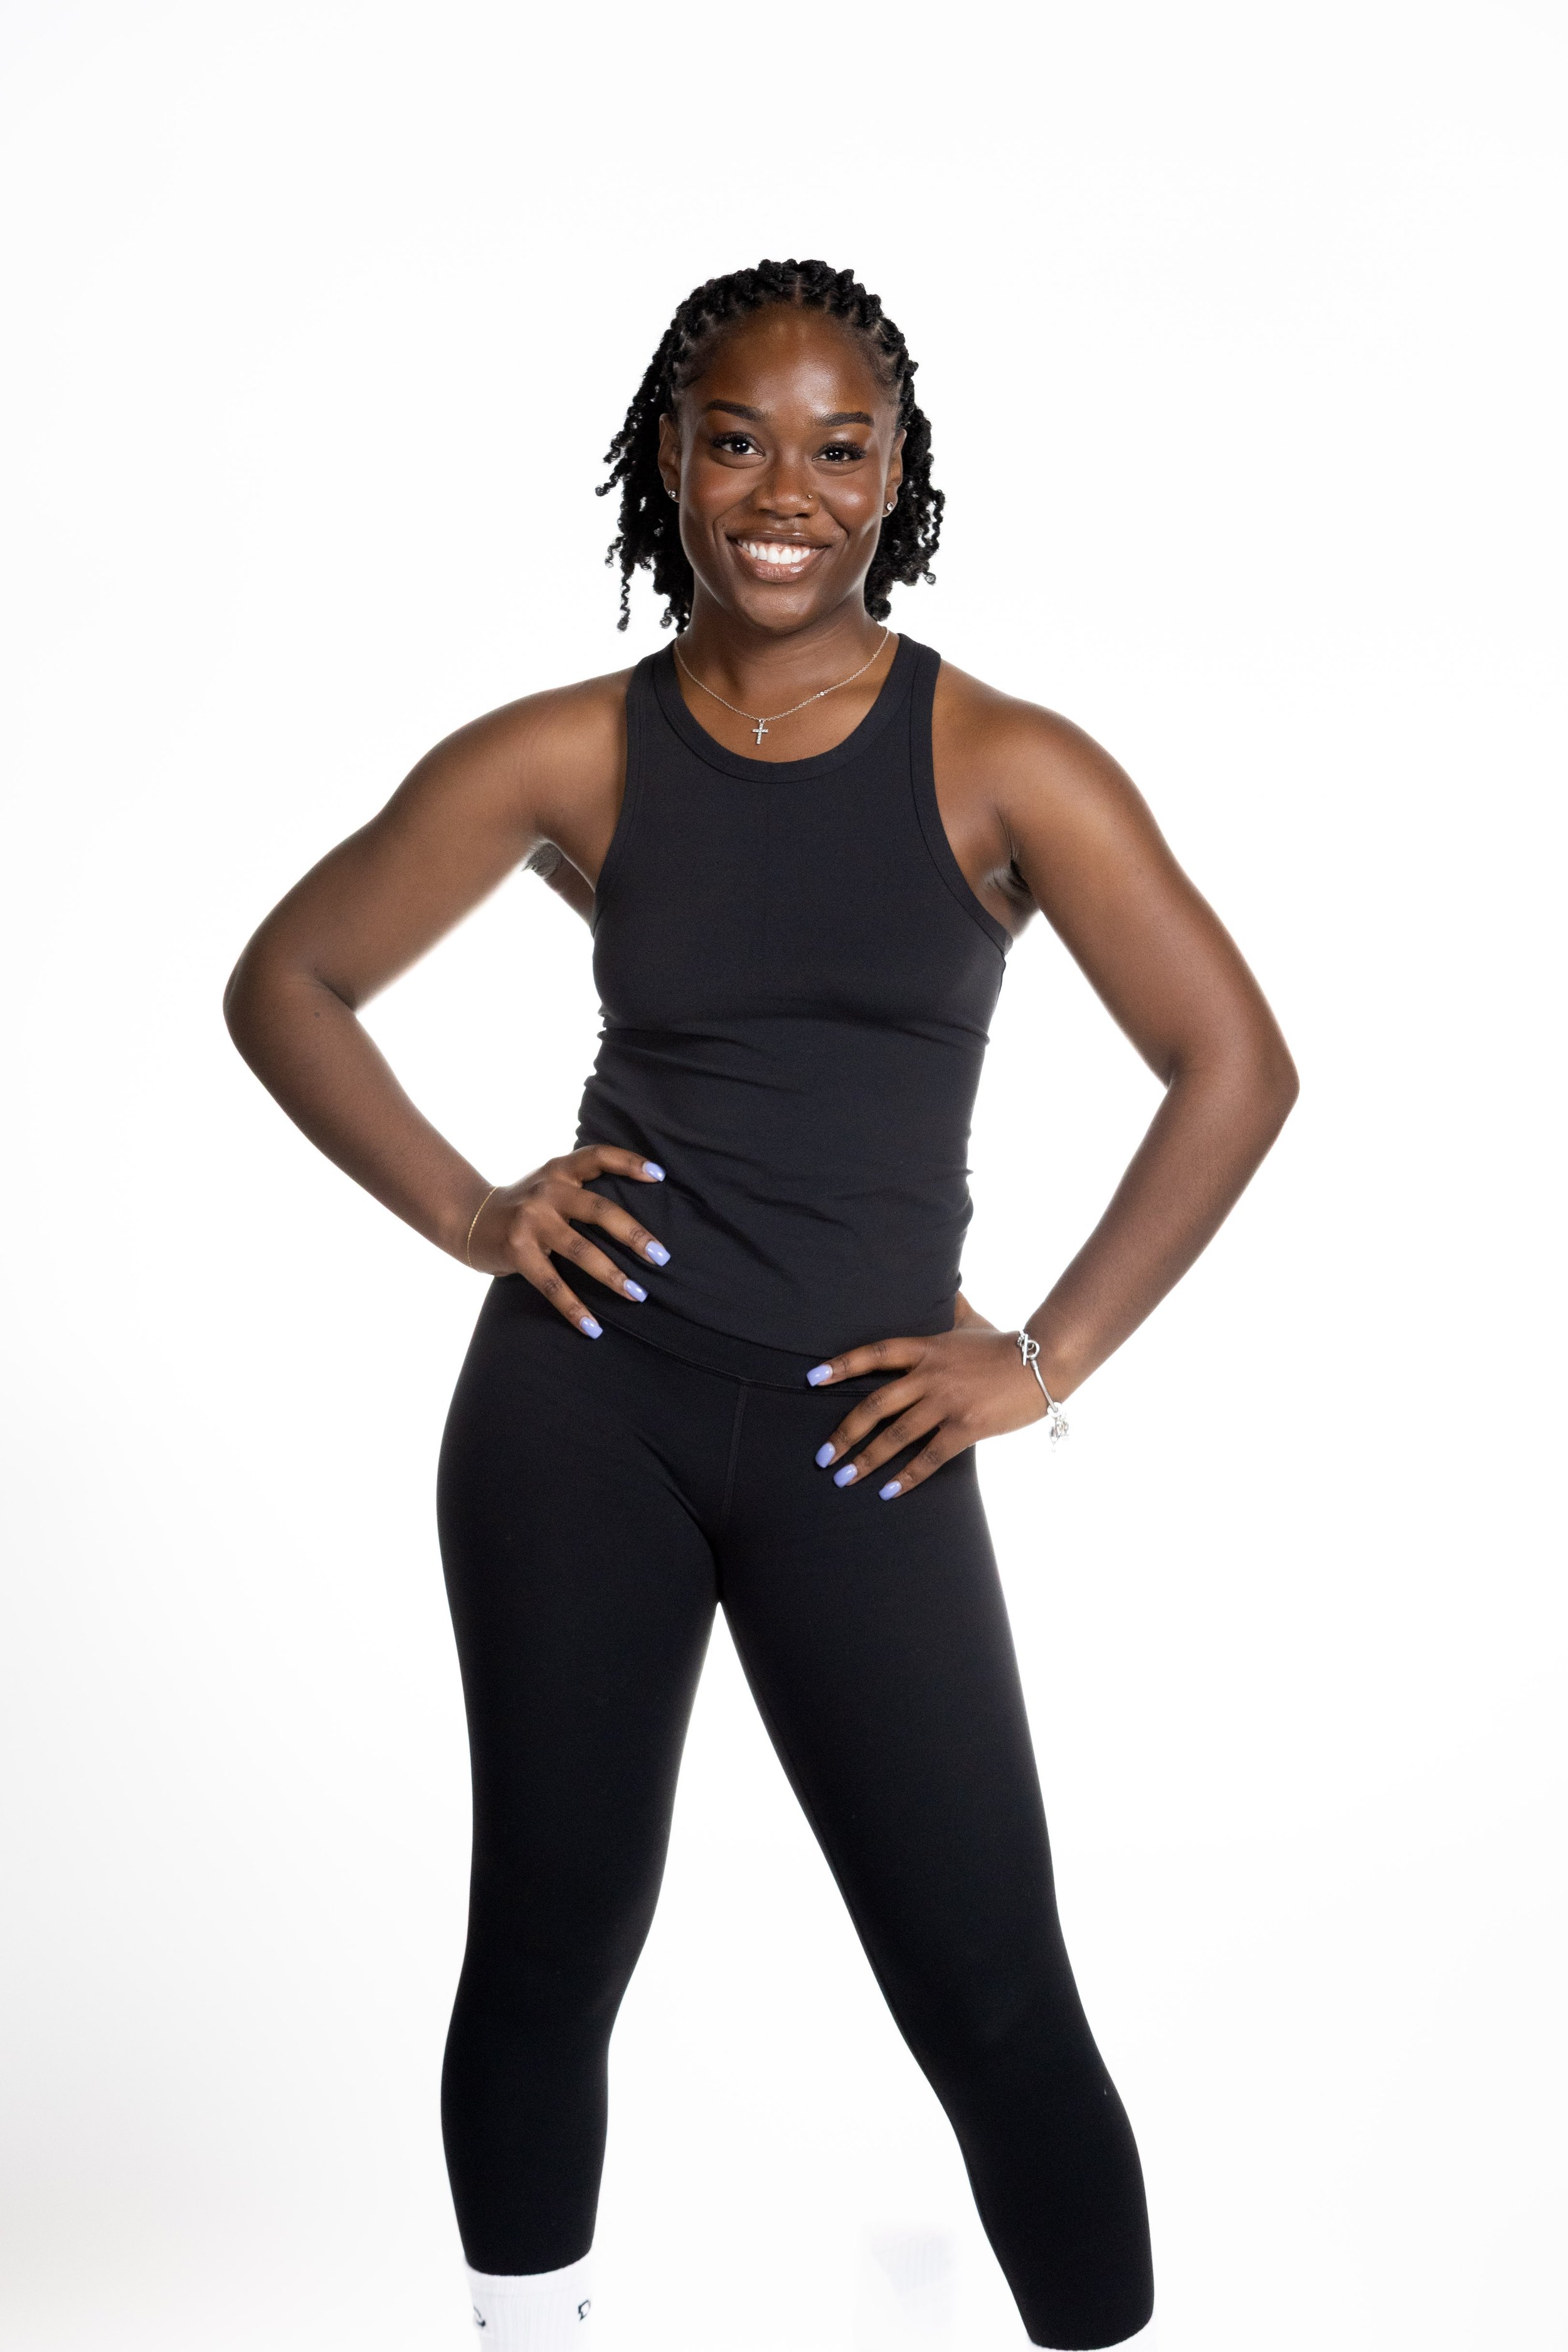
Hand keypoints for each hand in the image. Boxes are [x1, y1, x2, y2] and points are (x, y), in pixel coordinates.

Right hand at [466, 1146, 669, 1334]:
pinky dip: (574, 1309)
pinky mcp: (516, 1251)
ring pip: (579, 1250)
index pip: (597, 1156)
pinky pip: (551, 1284)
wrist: (469, 1219)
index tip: (660, 1175)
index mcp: (559, 1171)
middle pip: (598, 1209)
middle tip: (661, 1256)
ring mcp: (530, 1221)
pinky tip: (593, 1328)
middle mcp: (547, 1191)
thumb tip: (635, 1218)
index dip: (628, 1162)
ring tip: (638, 1295)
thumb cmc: (524, 1206)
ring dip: (612, 1275)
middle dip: (633, 1235)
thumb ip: (581, 1190)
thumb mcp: (549, 1185)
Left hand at [808, 1297, 1053, 1499]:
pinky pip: (930, 1456)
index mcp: (926, 1348)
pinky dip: (907, 1476)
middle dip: (844, 1432)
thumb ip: (950, 1305)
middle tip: (822, 1455)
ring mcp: (947, 1402)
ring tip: (842, 1478)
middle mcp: (930, 1375)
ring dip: (866, 1459)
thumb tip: (944, 1280)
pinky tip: (887, 1492)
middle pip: (875, 1404)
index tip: (811, 1379)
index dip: (841, 1365)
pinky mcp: (967, 1427)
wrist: (1045, 1362)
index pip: (874, 1354)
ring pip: (896, 1435)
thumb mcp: (971, 1320)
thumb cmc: (1005, 1343)